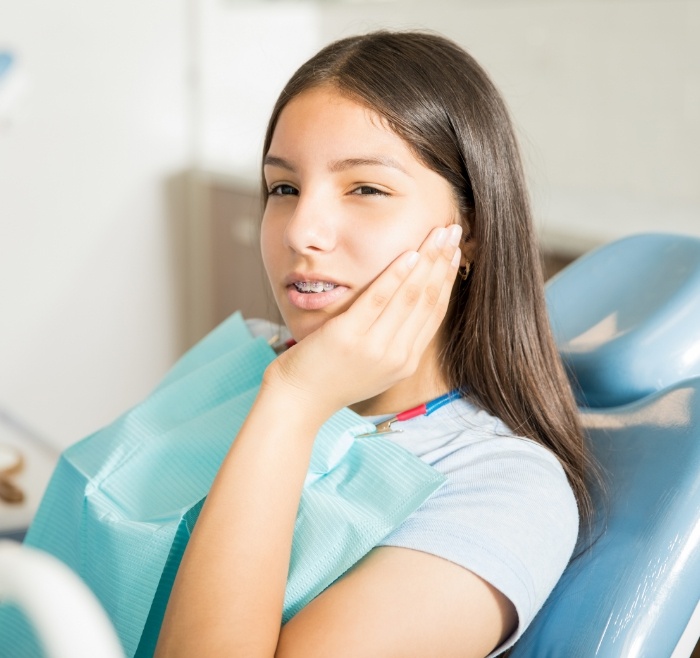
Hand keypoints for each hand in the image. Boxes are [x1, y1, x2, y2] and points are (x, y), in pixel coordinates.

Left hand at [263, 224, 462, 417]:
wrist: (298, 400)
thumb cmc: (330, 378)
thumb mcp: (372, 365)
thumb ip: (392, 340)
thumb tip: (407, 304)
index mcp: (405, 362)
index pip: (435, 312)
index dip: (447, 278)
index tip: (454, 252)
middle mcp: (397, 356)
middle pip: (428, 299)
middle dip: (443, 261)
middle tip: (454, 230)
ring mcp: (375, 348)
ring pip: (411, 296)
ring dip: (428, 260)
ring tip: (440, 233)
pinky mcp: (349, 336)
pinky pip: (379, 299)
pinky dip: (396, 275)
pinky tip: (409, 254)